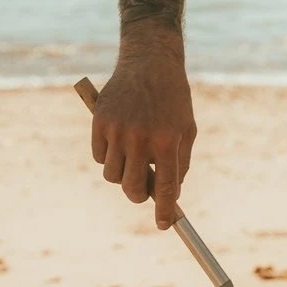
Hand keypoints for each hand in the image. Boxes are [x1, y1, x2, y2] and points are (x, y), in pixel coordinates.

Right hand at [91, 47, 195, 229]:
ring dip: (123, 174)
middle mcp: (141, 138)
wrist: (150, 61)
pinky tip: (120, 143)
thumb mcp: (187, 128)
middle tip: (145, 190)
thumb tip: (168, 194)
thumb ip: (180, 162)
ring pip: (113, 175)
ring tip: (134, 157)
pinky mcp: (99, 122)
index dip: (165, 211)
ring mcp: (117, 130)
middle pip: (132, 189)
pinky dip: (109, 157)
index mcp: (167, 140)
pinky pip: (99, 157)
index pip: (166, 187)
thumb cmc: (173, 98)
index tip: (165, 225)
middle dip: (139, 195)